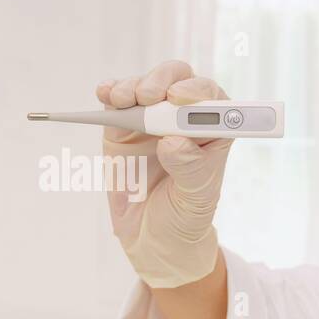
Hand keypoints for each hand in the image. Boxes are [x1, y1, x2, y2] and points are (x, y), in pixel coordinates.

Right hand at [97, 60, 232, 287]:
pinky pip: (115, 101)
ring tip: (122, 100)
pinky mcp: (122, 127)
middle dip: (161, 81)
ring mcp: (151, 119)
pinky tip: (106, 93)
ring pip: (144, 85)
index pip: (211, 97)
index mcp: (213, 130)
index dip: (197, 91)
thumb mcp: (195, 199)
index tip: (178, 99)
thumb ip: (189, 169)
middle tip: (148, 97)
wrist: (153, 238)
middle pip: (176, 80)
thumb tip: (172, 141)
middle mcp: (182, 118)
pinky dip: (109, 91)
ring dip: (132, 85)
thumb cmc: (185, 216)